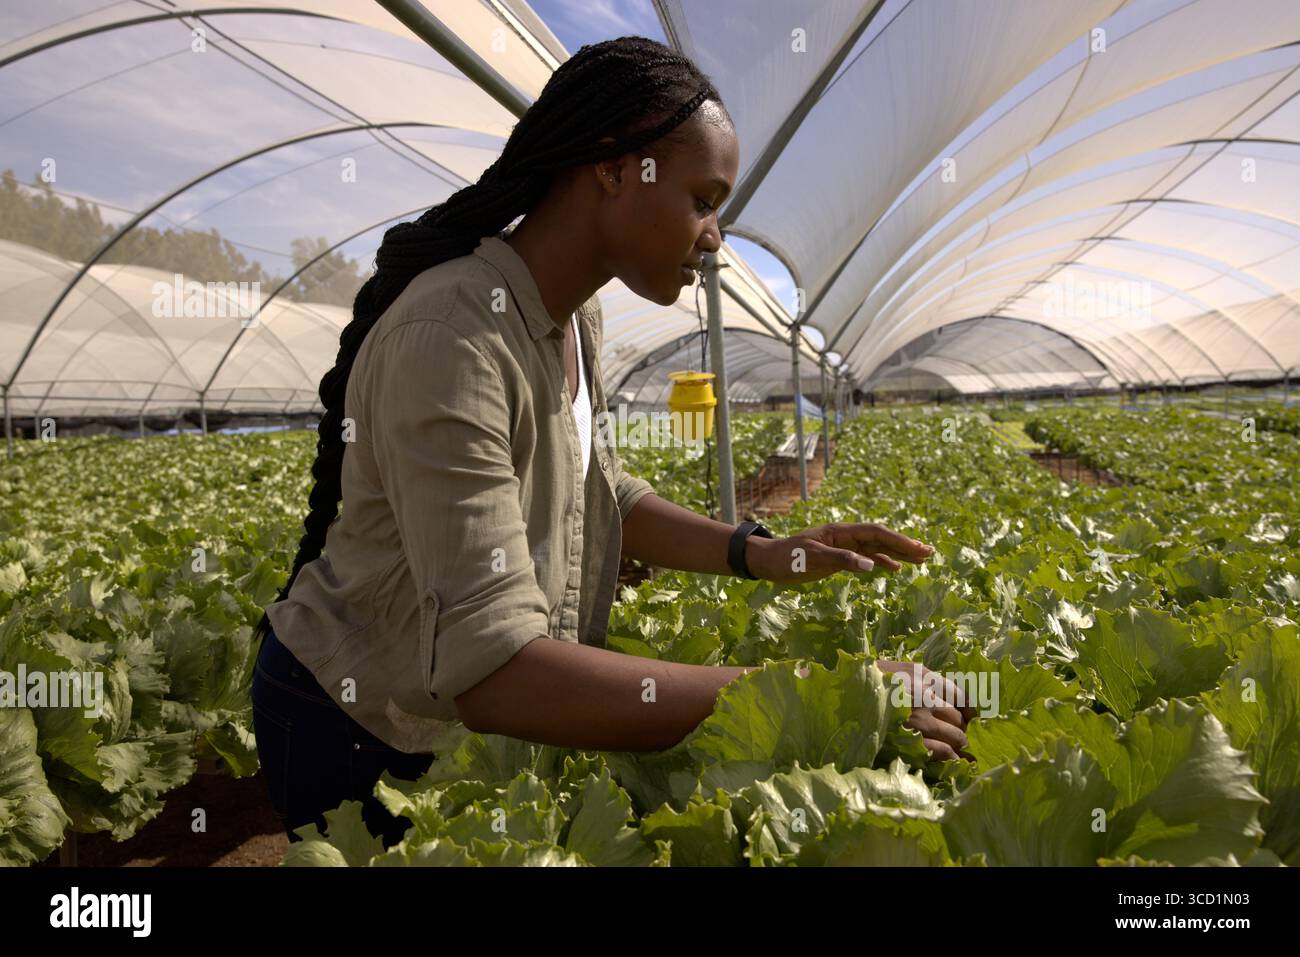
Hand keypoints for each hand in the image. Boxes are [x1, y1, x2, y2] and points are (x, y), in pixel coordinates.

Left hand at [745, 521, 934, 584]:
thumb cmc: (787, 559)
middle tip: (929, 552)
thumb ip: (842, 561)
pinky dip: (882, 561)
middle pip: (881, 538)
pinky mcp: (838, 557)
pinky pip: (866, 556)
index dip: (898, 540)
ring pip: (876, 547)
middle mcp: (845, 536)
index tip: (917, 549)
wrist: (768, 561)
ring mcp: (843, 546)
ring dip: (897, 552)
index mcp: (840, 532)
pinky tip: (894, 569)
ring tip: (920, 559)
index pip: (875, 533)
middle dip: (905, 544)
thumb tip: (871, 566)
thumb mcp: (812, 560)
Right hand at [876, 660, 975, 762]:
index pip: (961, 696)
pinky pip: (944, 753)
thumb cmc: (870, 686)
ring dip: (957, 744)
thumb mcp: (899, 672)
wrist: (840, 701)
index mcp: (922, 675)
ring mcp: (918, 720)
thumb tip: (966, 707)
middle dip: (960, 730)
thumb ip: (927, 681)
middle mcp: (924, 695)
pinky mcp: (912, 741)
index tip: (967, 717)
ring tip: (951, 747)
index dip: (968, 710)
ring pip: (957, 737)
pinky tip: (948, 758)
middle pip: (960, 719)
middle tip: (954, 736)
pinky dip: (951, 758)